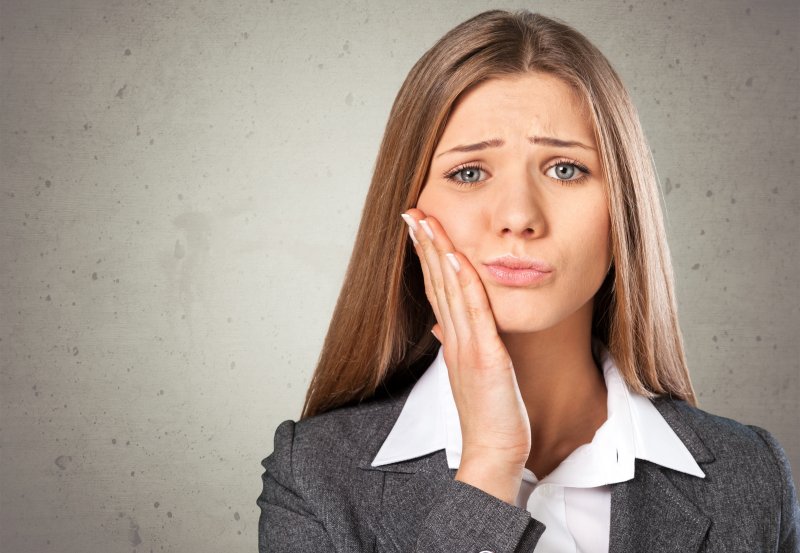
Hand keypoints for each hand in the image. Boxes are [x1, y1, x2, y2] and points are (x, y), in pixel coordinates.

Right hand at [401, 208, 530, 501]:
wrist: (494, 450)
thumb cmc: (489, 414)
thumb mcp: (471, 374)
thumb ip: (458, 345)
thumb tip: (443, 327)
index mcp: (451, 340)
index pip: (435, 289)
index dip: (425, 256)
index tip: (418, 227)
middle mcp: (453, 338)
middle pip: (435, 282)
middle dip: (423, 243)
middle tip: (412, 211)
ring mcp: (465, 346)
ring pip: (448, 289)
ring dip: (437, 251)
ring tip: (425, 220)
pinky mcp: (483, 357)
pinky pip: (473, 312)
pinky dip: (463, 281)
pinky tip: (457, 255)